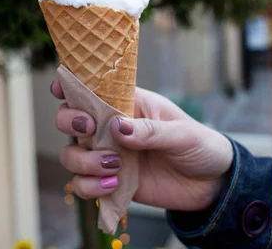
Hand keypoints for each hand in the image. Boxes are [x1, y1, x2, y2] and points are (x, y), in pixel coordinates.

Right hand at [51, 80, 233, 211]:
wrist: (212, 185)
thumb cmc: (199, 146)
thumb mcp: (182, 134)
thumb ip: (151, 131)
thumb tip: (118, 128)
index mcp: (128, 103)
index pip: (92, 88)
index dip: (70, 86)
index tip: (59, 89)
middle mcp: (111, 127)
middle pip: (69, 119)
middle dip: (70, 123)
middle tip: (90, 131)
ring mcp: (108, 154)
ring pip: (71, 154)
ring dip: (83, 160)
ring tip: (114, 167)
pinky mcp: (110, 181)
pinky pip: (83, 184)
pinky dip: (89, 186)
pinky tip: (112, 186)